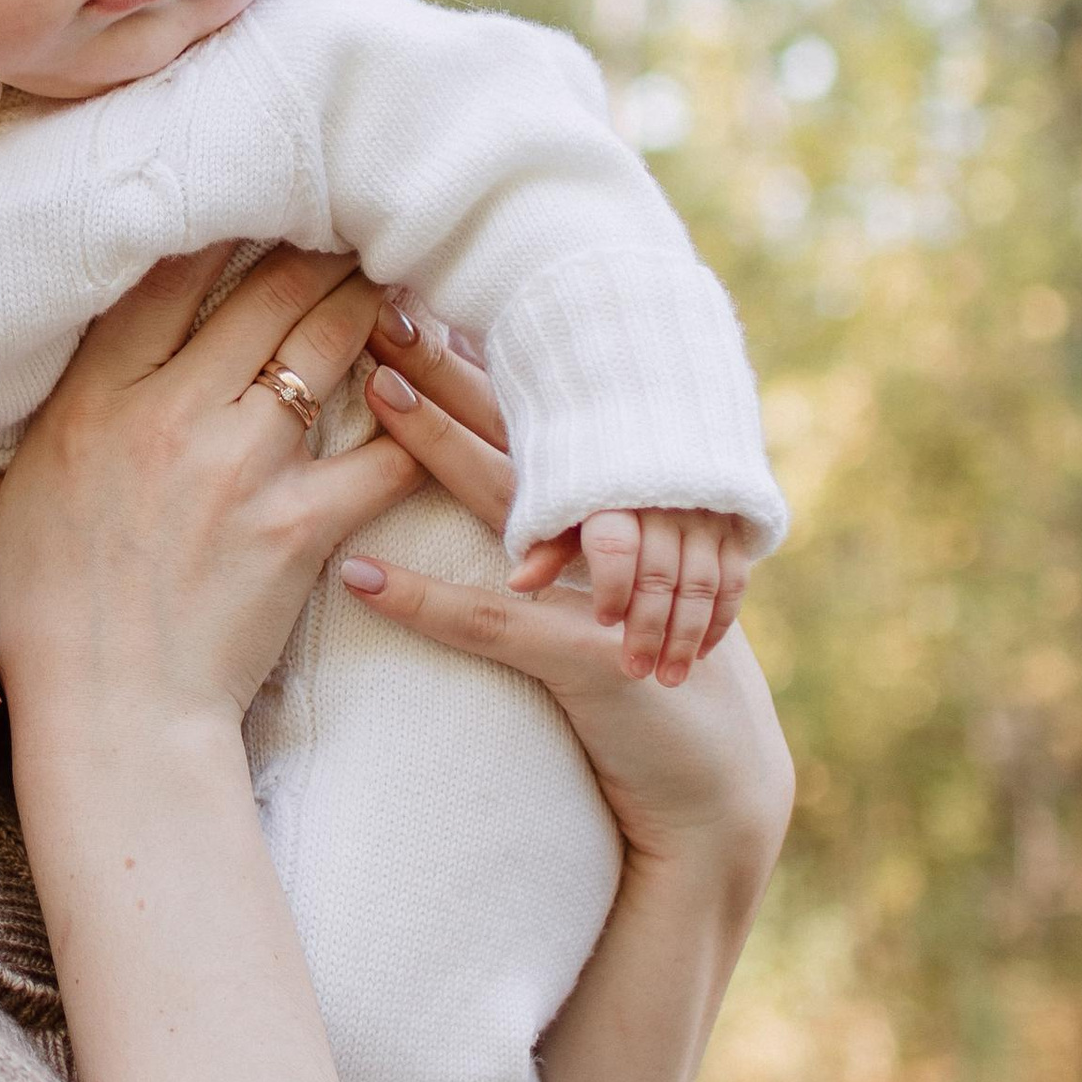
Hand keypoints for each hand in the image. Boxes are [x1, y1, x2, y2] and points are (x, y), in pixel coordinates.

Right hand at [0, 245, 419, 743]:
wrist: (113, 719)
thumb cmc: (42, 621)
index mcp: (93, 404)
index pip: (165, 279)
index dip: (219, 223)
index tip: (255, 190)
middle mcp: (169, 417)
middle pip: (263, 295)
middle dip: (315, 247)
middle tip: (352, 215)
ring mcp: (240, 468)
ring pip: (325, 350)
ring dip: (369, 305)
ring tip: (397, 273)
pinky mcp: (298, 525)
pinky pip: (379, 457)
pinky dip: (416, 423)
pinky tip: (441, 392)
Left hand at [357, 317, 790, 883]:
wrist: (719, 792)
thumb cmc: (651, 680)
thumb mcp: (610, 595)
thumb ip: (563, 528)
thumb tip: (487, 459)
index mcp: (609, 509)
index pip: (527, 412)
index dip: (467, 353)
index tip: (408, 288)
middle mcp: (613, 532)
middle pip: (516, 428)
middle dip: (445, 363)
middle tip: (379, 297)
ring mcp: (608, 591)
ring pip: (509, 500)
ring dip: (438, 445)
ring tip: (374, 391)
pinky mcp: (593, 664)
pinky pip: (494, 625)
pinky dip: (425, 601)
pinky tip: (362, 574)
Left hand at [508, 502, 751, 686]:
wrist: (661, 485)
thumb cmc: (597, 513)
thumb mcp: (569, 527)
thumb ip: (549, 552)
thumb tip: (518, 582)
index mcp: (614, 497)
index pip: (616, 543)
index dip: (611, 585)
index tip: (604, 622)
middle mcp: (663, 503)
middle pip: (659, 571)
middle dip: (647, 627)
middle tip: (634, 669)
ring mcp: (703, 517)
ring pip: (699, 582)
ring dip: (685, 635)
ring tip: (668, 677)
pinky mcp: (734, 534)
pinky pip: (734, 581)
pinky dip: (717, 621)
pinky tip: (700, 655)